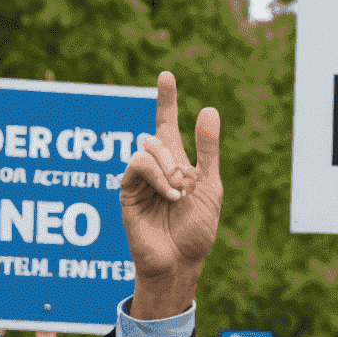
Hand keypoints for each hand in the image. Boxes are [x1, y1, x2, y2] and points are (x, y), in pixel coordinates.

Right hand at [121, 70, 222, 319]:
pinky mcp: (127, 190)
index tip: (166, 75)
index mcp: (177, 164)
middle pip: (157, 136)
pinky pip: (137, 164)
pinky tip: (170, 195)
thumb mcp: (210, 186)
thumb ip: (207, 150)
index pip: (168, 125)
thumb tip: (208, 108)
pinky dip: (157, 175)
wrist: (180, 261)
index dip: (166, 100)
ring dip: (168, 168)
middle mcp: (156, 168)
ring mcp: (140, 179)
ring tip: (179, 195)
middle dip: (177, 157)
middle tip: (187, 185)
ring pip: (147, 148)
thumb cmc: (196, 230)